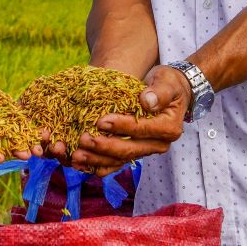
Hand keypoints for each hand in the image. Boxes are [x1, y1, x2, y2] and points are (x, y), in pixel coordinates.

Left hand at [69, 63, 188, 176]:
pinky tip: (81, 165)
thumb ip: (159, 92)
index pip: (141, 130)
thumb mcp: (167, 82)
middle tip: (83, 139)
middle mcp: (158, 144)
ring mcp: (145, 150)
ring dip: (97, 159)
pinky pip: (115, 162)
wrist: (170, 92)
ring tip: (76, 156)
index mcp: (168, 128)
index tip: (101, 121)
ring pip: (120, 159)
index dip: (121, 126)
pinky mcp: (134, 151)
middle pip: (129, 150)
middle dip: (104, 146)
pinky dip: (98, 165)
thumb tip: (146, 102)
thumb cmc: (167, 83)